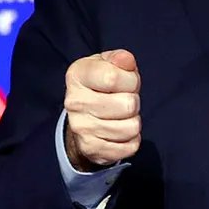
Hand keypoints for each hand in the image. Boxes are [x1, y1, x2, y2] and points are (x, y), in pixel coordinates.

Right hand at [63, 49, 141, 171]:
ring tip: (121, 115)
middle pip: (128, 105)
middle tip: (124, 99)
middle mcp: (74, 102)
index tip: (126, 81)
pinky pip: (130, 147)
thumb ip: (120, 59)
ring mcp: (81, 128)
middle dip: (134, 101)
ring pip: (131, 127)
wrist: (84, 115)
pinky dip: (131, 140)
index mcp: (77, 75)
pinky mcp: (91, 149)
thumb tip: (126, 61)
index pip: (113, 78)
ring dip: (133, 121)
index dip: (130, 80)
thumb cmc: (103, 84)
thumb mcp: (109, 64)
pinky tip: (120, 131)